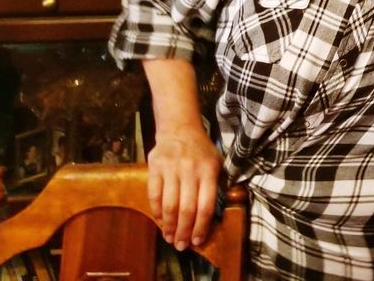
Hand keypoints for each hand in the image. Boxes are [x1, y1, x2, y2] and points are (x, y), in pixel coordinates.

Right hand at [147, 127, 221, 250]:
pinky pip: (155, 194)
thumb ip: (219, 184)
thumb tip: (216, 214)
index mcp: (209, 171)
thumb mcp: (218, 162)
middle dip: (183, 231)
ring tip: (169, 237)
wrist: (179, 128)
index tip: (198, 241)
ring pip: (170, 204)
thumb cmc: (201, 151)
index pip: (206, 205)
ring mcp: (172, 168)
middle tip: (180, 246)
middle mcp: (191, 170)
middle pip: (187, 209)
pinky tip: (160, 220)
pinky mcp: (156, 167)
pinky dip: (157, 210)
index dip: (201, 226)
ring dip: (169, 225)